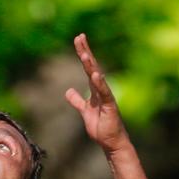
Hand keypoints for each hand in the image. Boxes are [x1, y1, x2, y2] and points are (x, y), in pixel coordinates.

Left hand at [65, 33, 129, 152]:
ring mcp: (106, 96)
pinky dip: (100, 83)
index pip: (87, 68)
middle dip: (85, 52)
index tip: (78, 39)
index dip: (83, 53)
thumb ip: (77, 100)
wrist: (111, 141)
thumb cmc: (101, 126)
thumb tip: (68, 91)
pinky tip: (96, 74)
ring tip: (85, 53)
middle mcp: (101, 90)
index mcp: (95, 90)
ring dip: (91, 65)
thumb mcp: (84, 111)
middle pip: (92, 67)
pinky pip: (104, 93)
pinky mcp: (110, 106)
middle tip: (80, 37)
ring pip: (97, 77)